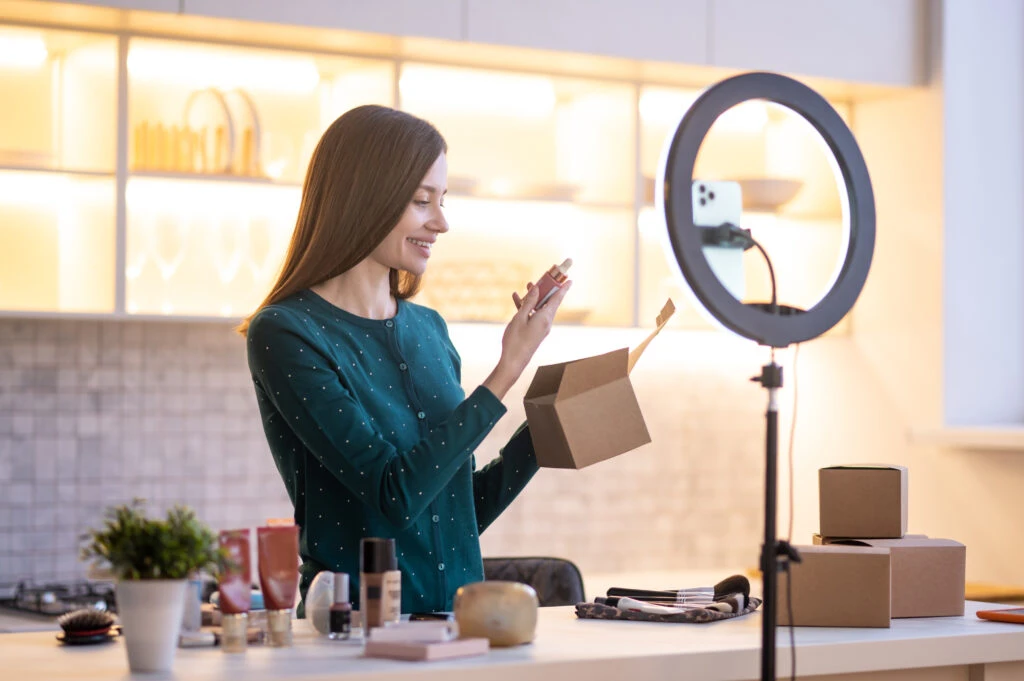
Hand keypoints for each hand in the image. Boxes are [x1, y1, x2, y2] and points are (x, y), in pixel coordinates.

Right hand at [482, 280, 571, 399]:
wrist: (513, 362)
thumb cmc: (515, 340)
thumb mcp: (520, 318)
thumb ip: (529, 302)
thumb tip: (537, 289)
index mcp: (545, 318)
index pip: (557, 299)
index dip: (563, 288)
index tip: (570, 280)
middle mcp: (546, 322)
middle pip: (549, 301)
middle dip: (545, 289)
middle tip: (542, 278)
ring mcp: (541, 327)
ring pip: (540, 308)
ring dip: (534, 297)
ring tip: (527, 287)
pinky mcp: (535, 332)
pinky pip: (534, 315)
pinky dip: (528, 308)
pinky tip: (517, 300)